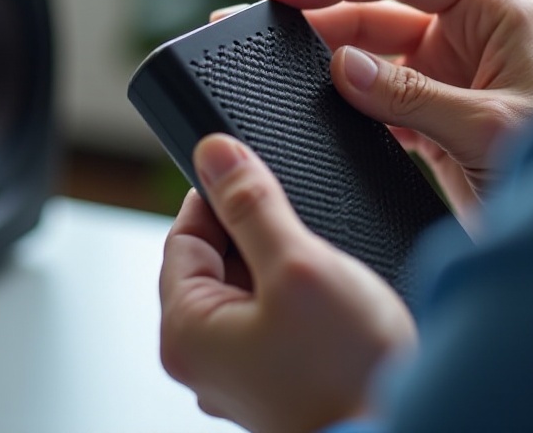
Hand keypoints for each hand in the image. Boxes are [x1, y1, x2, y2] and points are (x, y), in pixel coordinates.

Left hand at [160, 134, 415, 432]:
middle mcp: (205, 360)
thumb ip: (251, 203)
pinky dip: (297, 296)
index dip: (218, 196)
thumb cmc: (349, 375)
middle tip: (301, 233)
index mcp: (187, 333)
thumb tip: (214, 152)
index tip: (252, 172)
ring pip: (248, 286)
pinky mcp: (275, 380)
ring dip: (281, 265)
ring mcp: (240, 374)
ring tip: (322, 274)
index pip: (183, 235)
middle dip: (256, 234)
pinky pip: (272, 316)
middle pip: (216, 261)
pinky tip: (330, 301)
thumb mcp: (298, 265)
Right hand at [263, 0, 532, 222]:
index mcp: (491, 11)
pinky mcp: (430, 116)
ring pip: (368, 54)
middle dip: (317, 16)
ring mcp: (444, 75)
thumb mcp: (489, 127)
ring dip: (320, 58)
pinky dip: (342, 100)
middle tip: (254, 23)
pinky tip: (307, 102)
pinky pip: (374, 96)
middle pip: (374, 10)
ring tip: (264, 60)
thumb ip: (412, 96)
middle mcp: (464, 35)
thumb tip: (340, 68)